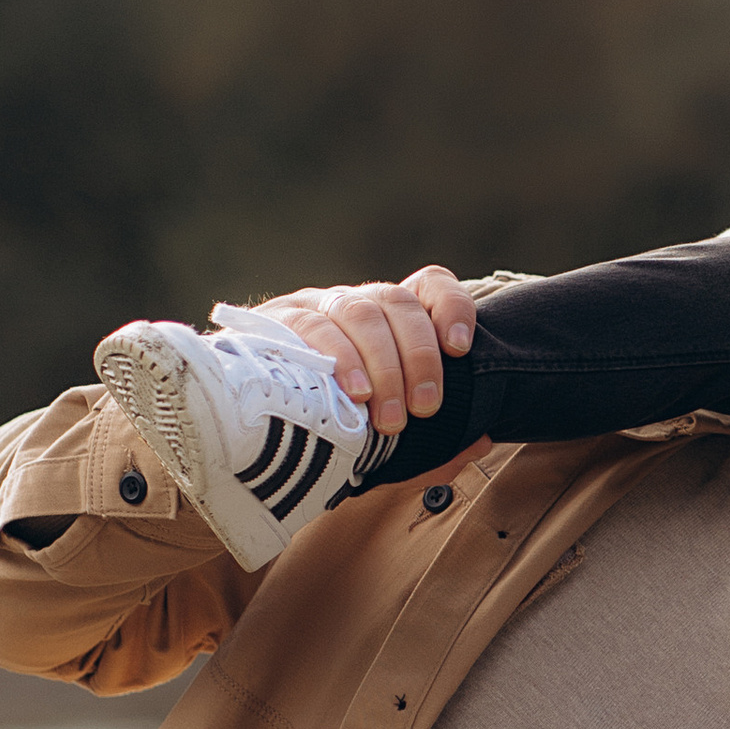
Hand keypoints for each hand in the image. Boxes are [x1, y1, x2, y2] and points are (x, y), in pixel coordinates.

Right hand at [252, 265, 475, 436]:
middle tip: (426, 408)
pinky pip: (313, 325)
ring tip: (390, 416)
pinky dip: (339, 358)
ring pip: (360, 314)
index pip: (430, 286)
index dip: (452, 307)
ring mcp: (316, 305)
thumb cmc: (330, 425)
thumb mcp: (384, 436)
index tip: (461, 349)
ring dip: (383, 366)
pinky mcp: (277, 320)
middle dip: (420, 356)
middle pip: (398, 303)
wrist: (250, 425)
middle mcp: (356, 302)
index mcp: (388, 319)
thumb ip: (433, 442)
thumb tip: (480, 442)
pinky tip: (352, 393)